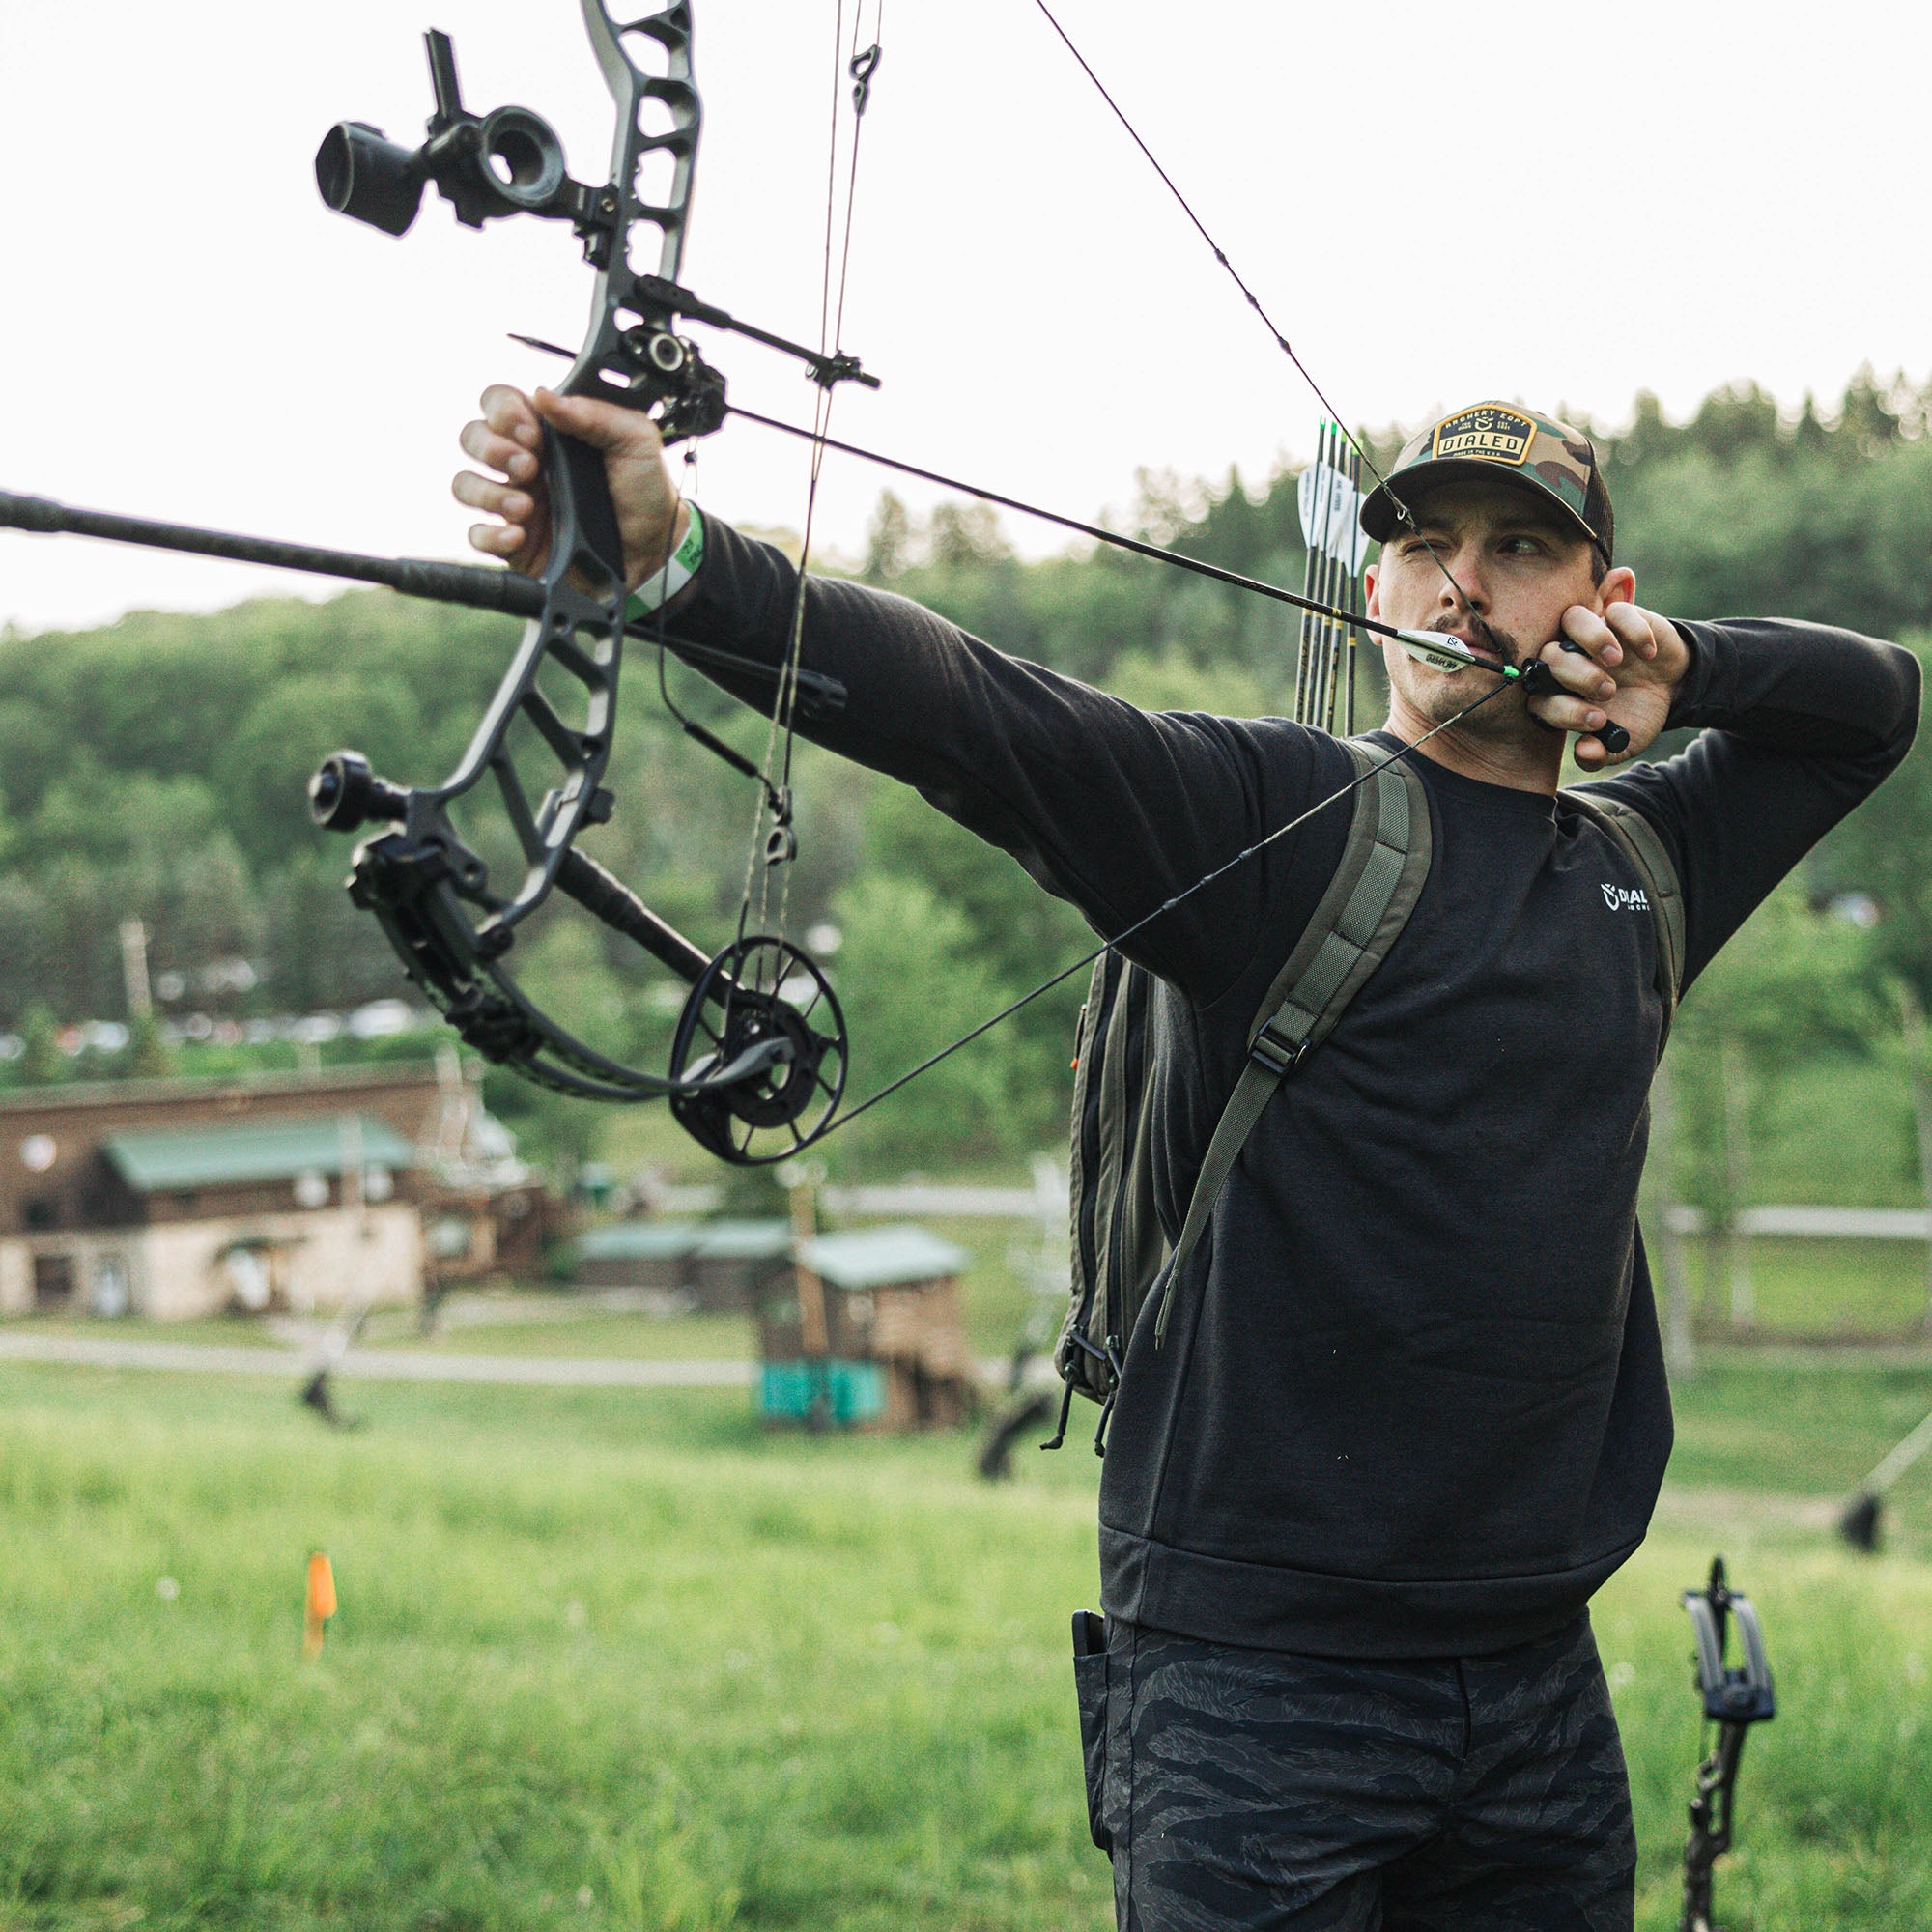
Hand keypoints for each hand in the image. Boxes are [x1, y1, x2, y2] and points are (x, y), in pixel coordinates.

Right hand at [454, 384, 686, 592]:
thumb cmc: (644, 492)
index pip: (499, 403)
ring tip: (526, 506)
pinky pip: (478, 535)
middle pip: (472, 437)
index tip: (532, 430)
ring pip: (465, 484)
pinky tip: (519, 535)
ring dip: (488, 491)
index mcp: (548, 433)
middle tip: (531, 464)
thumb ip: (594, 414)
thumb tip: (545, 396)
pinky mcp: (515, 542)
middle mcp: (525, 463)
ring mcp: (515, 502)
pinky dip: (491, 535)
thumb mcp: (635, 441)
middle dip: (492, 447)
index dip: (503, 411)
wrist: (654, 549)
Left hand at [1522, 600, 1689, 769]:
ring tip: (1617, 662)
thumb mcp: (1622, 743)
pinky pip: (1614, 611)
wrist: (1669, 687)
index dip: (1562, 710)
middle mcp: (1568, 661)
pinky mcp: (1619, 617)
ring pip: (1572, 619)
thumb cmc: (1634, 714)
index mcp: (1559, 694)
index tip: (1597, 721)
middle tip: (1607, 691)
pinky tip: (1648, 653)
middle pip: (1549, 656)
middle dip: (1576, 675)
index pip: (1539, 698)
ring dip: (1593, 640)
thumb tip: (1584, 753)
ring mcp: (1591, 635)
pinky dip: (1631, 630)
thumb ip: (1600, 755)